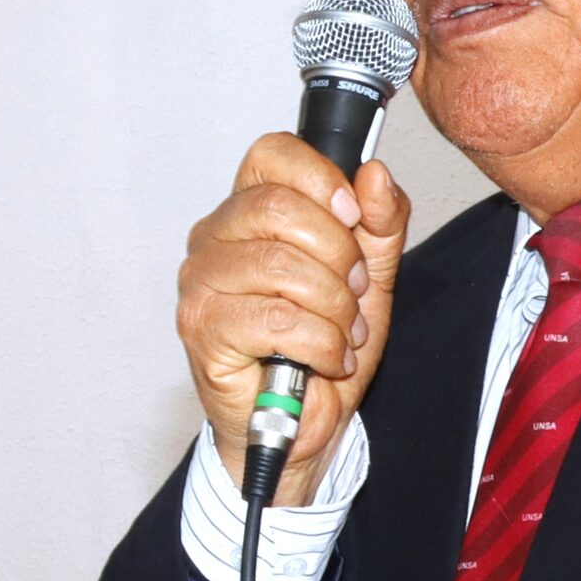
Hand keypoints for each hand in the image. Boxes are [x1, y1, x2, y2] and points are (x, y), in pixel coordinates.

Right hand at [177, 135, 410, 504]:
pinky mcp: (202, 330)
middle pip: (280, 207)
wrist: (304, 426)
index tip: (354, 216)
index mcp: (249, 211)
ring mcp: (201, 283)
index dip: (322, 178)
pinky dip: (320, 343)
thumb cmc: (322, 349)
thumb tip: (374, 174)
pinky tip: (326, 358)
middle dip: (340, 255)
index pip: (271, 154)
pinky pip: (276, 319)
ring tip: (343, 333)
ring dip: (334, 307)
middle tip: (355, 292)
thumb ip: (380, 222)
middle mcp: (214, 238)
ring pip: (281, 265)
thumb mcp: (369, 277)